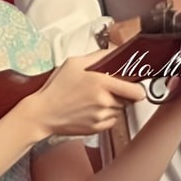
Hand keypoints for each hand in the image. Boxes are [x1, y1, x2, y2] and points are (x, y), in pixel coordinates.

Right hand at [27, 51, 145, 137]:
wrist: (42, 113)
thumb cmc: (56, 87)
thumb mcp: (75, 63)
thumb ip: (100, 56)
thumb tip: (117, 51)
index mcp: (101, 82)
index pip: (136, 91)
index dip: (137, 88)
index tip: (134, 85)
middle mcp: (104, 101)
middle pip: (129, 99)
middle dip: (122, 93)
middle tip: (107, 89)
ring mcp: (101, 116)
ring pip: (120, 109)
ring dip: (113, 104)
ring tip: (94, 99)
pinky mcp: (97, 128)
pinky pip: (112, 120)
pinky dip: (106, 115)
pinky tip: (91, 109)